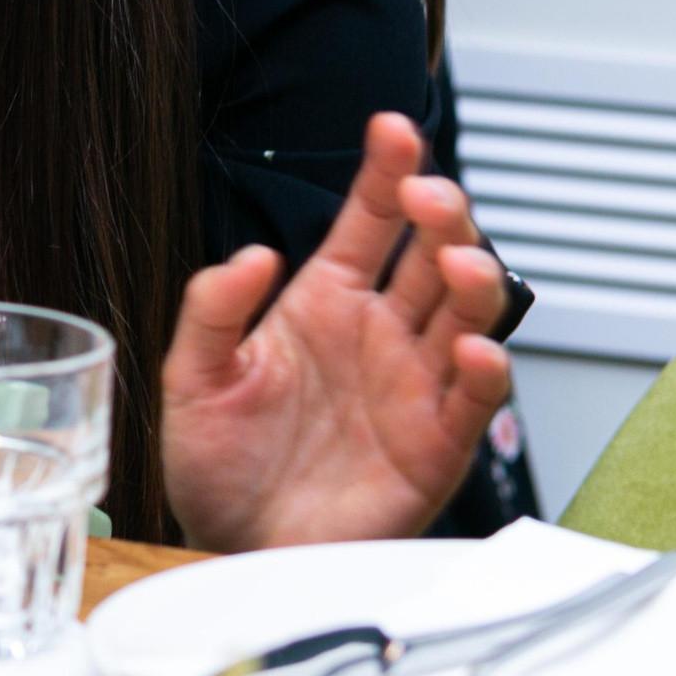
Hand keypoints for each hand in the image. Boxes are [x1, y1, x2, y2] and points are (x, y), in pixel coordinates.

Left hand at [162, 113, 510, 551]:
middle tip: (427, 196)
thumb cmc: (218, 463)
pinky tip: (474, 351)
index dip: (385, 172)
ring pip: (467, 316)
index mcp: (323, 301)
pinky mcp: (434, 445)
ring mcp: (412, 385)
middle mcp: (378, 333)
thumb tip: (253, 254)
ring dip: (474, 283)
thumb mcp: (191, 376)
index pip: (368, 222)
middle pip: (431, 255)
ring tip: (460, 263)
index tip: (392, 128)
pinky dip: (483, 373)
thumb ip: (212, 309)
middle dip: (441, 217)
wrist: (233, 546)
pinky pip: (472, 401)